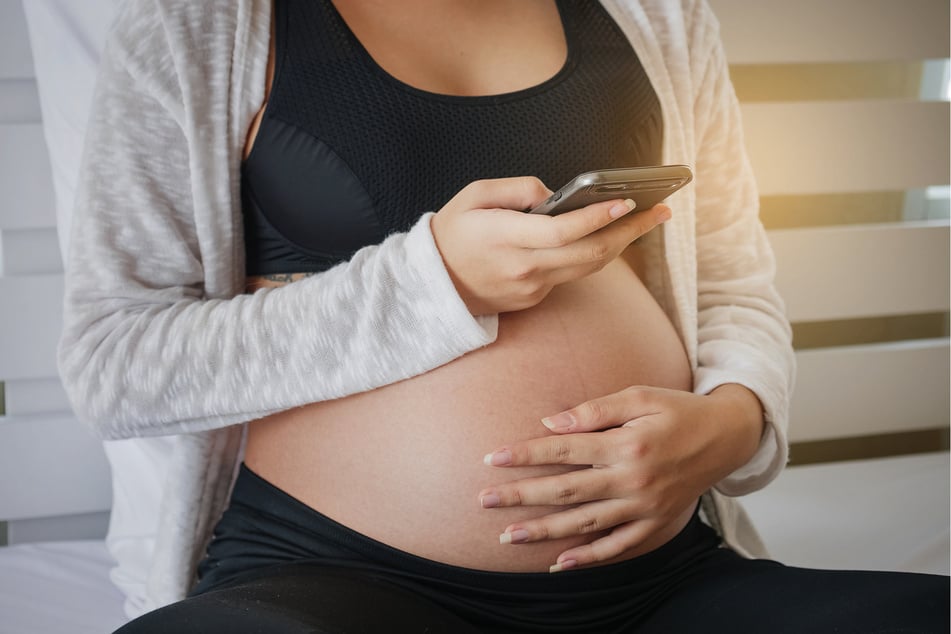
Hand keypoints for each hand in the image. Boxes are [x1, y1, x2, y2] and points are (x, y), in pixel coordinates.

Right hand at [430, 177, 670, 314]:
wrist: (433, 284)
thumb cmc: (453, 231)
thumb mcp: (474, 194)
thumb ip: (518, 189)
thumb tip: (557, 195)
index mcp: (506, 239)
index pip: (563, 231)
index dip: (598, 217)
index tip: (628, 201)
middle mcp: (523, 268)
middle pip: (589, 254)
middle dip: (631, 231)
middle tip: (662, 209)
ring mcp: (531, 288)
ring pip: (589, 267)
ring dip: (622, 244)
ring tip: (648, 219)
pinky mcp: (534, 298)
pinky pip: (571, 274)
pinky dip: (594, 254)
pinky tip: (611, 235)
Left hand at [477, 384, 764, 571]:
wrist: (727, 437)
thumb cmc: (677, 410)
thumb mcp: (639, 396)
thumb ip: (595, 410)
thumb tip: (551, 424)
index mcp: (626, 443)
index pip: (564, 450)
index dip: (525, 455)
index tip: (491, 460)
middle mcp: (634, 479)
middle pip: (566, 491)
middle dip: (521, 496)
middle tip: (484, 501)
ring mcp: (645, 507)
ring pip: (585, 524)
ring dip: (544, 532)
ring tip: (508, 537)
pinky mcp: (656, 524)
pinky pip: (618, 547)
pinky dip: (589, 557)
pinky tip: (558, 563)